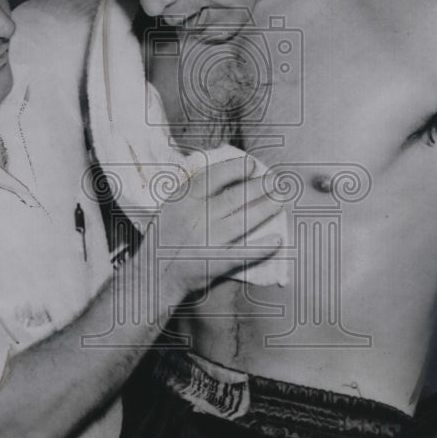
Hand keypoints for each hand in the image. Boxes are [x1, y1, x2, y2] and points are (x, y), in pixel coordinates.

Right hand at [152, 154, 283, 294]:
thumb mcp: (173, 206)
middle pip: (235, 197)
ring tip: (281, 199)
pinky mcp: (215, 262)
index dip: (235, 168)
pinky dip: (262, 247)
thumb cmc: (167, 236)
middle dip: (261, 186)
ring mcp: (207, 240)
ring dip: (266, 209)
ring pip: (244, 221)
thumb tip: (228, 172)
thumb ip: (195, 191)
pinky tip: (278, 239)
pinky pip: (244, 253)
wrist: (155, 273)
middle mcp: (196, 217)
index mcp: (184, 200)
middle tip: (277, 180)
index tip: (252, 164)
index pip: (214, 177)